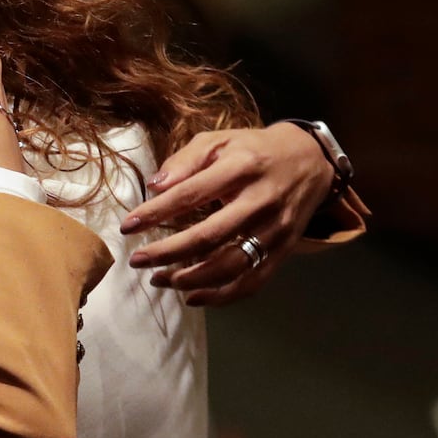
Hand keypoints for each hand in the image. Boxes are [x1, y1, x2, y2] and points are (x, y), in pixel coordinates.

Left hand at [120, 122, 333, 305]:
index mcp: (242, 167)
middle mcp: (261, 201)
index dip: (156, 213)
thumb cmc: (252, 150)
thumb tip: (154, 186)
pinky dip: (222, 296)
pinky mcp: (284, 250)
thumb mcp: (219, 140)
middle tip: (137, 260)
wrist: (310, 160)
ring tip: (159, 279)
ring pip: (231, 265)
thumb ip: (185, 160)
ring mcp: (276, 229)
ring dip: (191, 279)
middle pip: (210, 236)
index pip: (192, 194)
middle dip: (168, 253)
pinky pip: (253, 281)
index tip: (127, 226)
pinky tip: (193, 296)